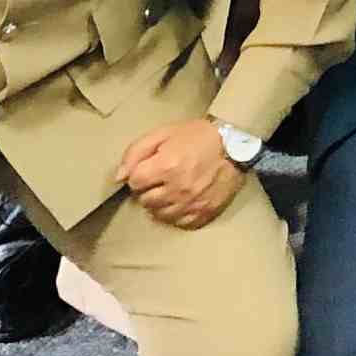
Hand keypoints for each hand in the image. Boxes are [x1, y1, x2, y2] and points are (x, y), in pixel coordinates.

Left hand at [114, 118, 243, 231]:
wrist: (236, 144)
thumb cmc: (197, 136)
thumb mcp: (163, 133)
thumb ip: (136, 152)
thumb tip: (119, 177)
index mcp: (166, 166)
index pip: (134, 182)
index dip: (139, 174)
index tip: (149, 169)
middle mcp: (177, 188)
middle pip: (145, 201)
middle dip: (148, 189)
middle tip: (160, 179)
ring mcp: (191, 203)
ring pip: (160, 214)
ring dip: (160, 203)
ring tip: (170, 190)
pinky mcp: (204, 212)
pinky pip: (179, 222)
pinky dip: (176, 213)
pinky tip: (181, 201)